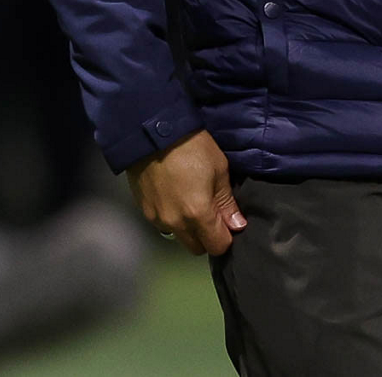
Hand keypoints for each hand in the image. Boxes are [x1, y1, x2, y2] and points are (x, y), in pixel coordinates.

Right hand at [126, 129, 245, 255]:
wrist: (153, 133)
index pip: (218, 246)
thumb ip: (227, 202)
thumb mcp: (219, 169)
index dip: (227, 236)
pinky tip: (175, 197)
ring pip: (180, 238)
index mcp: (198, 214)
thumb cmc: (192, 147)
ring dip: (189, 229)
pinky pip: (164, 226)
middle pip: (197, 248)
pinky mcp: (145, 212)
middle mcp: (176, 224)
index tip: (229, 221)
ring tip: (192, 202)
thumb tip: (237, 225)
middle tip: (212, 213)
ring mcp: (157, 220)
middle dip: (208, 237)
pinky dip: (174, 219)